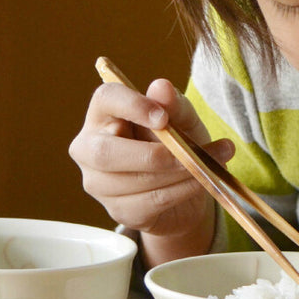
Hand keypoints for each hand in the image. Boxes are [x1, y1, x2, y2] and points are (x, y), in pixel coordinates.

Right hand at [69, 78, 233, 265]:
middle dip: (156, 155)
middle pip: (106, 152)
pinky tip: (201, 183)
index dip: (133, 106)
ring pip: (135, 181)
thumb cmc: (177, 146)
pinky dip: (182, 191)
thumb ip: (174, 106)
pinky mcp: (120, 211)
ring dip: (179, 174)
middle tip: (192, 153)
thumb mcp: (183, 121)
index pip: (105, 101)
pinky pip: (152, 202)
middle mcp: (89, 150)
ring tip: (209, 166)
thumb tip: (162, 88)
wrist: (187, 191)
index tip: (164, 118)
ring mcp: (100, 185)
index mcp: (102, 116)